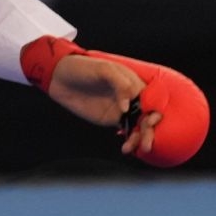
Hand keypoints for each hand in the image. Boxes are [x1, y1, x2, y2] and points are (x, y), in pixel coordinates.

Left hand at [47, 53, 164, 158]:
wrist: (61, 78)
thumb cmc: (83, 67)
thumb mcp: (103, 69)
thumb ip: (119, 84)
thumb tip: (126, 106)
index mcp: (132, 82)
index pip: (150, 98)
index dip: (154, 110)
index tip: (152, 120)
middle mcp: (130, 97)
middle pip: (147, 115)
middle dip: (149, 130)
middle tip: (147, 143)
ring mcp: (121, 109)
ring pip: (138, 126)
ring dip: (140, 138)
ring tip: (136, 148)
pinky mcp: (110, 119)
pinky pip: (126, 131)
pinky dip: (129, 140)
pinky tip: (127, 148)